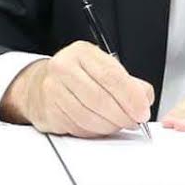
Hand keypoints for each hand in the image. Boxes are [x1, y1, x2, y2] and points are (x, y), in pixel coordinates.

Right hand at [0, 41, 153, 136]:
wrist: (40, 85)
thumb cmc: (78, 77)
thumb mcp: (105, 68)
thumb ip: (130, 83)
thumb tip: (144, 99)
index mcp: (82, 53)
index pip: (111, 76)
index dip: (131, 97)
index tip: (142, 111)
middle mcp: (63, 67)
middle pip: (101, 99)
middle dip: (123, 116)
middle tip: (134, 121)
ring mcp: (53, 89)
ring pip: (90, 117)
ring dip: (110, 126)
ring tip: (116, 123)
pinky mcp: (49, 112)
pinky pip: (79, 128)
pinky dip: (94, 132)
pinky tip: (98, 125)